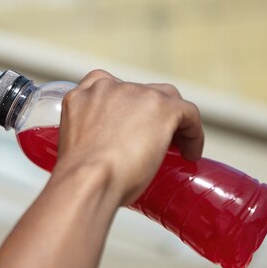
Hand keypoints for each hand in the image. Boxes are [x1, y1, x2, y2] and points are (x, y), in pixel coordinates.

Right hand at [56, 69, 203, 205]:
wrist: (88, 181)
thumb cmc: (79, 177)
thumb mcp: (73, 147)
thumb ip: (89, 138)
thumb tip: (106, 156)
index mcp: (82, 95)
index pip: (108, 88)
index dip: (124, 107)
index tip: (130, 127)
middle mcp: (107, 87)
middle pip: (140, 93)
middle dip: (149, 114)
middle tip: (153, 141)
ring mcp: (136, 94)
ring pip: (166, 99)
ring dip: (172, 120)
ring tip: (177, 146)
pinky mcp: (162, 107)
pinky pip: (188, 113)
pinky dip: (193, 133)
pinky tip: (191, 152)